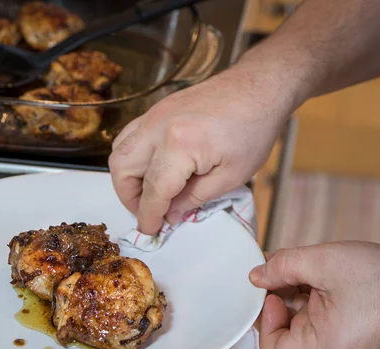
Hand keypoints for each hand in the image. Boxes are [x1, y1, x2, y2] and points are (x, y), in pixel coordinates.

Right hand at [108, 66, 293, 234]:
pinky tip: (150, 168)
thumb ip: (195, 199)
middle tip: (148, 211)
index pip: (153, 190)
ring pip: (120, 151)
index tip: (150, 231)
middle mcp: (158, 127)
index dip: (149, 215)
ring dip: (126, 177)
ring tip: (147, 192)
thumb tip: (170, 214)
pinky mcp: (156, 109)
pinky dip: (131, 157)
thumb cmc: (254, 130)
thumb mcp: (232, 176)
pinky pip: (129, 136)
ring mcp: (154, 114)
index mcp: (180, 145)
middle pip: (122, 169)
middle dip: (129, 198)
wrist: (259, 86)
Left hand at [249, 241, 379, 348]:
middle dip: (272, 298)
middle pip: (278, 332)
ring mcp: (330, 338)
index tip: (270, 296)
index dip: (263, 325)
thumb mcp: (324, 262)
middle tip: (275, 271)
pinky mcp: (335, 325)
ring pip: (290, 317)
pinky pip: (306, 311)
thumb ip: (283, 266)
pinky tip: (303, 268)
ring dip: (285, 289)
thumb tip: (255, 275)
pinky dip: (300, 288)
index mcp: (323, 347)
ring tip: (293, 264)